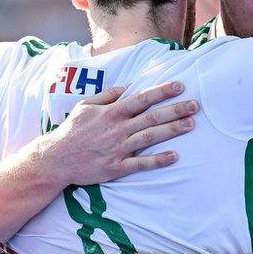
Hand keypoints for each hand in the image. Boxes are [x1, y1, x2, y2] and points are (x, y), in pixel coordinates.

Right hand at [36, 81, 198, 185]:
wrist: (56, 159)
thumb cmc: (72, 130)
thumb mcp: (86, 105)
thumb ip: (108, 95)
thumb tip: (128, 87)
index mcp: (111, 112)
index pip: (141, 98)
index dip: (161, 91)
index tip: (180, 86)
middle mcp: (117, 129)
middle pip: (151, 117)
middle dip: (175, 110)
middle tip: (196, 105)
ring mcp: (118, 148)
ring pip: (150, 137)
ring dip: (172, 130)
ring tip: (190, 124)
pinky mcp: (116, 167)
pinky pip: (141, 163)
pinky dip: (157, 160)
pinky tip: (174, 156)